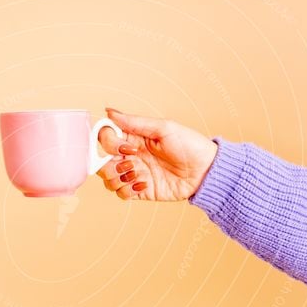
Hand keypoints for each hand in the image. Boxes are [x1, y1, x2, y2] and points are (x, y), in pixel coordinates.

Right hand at [97, 108, 217, 200]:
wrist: (205, 171)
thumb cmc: (190, 145)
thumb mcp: (163, 128)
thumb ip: (135, 122)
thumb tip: (109, 112)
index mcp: (133, 137)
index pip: (105, 138)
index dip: (108, 143)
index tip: (125, 147)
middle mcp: (129, 155)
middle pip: (101, 161)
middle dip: (110, 165)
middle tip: (130, 164)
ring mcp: (134, 173)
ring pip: (108, 179)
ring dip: (117, 178)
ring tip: (137, 175)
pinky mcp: (139, 190)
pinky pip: (121, 194)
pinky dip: (127, 190)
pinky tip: (144, 185)